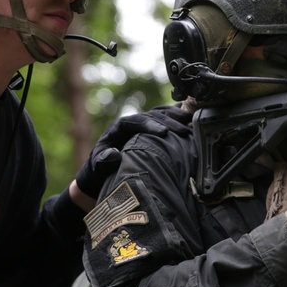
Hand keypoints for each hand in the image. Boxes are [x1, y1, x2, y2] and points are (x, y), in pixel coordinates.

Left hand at [75, 106, 191, 197]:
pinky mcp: (150, 129)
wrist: (102, 172)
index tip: (164, 132)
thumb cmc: (100, 170)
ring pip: (160, 113)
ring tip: (190, 121)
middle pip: (151, 115)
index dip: (150, 125)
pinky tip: (189, 119)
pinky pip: (165, 118)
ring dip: (175, 116)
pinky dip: (176, 117)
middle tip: (183, 131)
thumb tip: (113, 154)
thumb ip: (102, 161)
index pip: (136, 121)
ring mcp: (142, 124)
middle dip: (168, 121)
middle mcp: (132, 122)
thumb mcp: (97, 167)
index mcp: (118, 128)